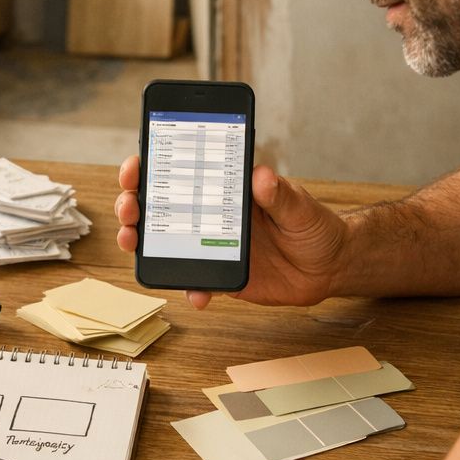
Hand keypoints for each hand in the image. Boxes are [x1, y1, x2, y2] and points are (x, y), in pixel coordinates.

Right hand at [115, 154, 347, 308]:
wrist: (330, 268)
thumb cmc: (316, 227)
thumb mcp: (302, 206)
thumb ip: (281, 194)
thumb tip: (262, 176)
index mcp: (227, 189)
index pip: (180, 170)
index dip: (150, 166)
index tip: (135, 168)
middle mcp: (212, 214)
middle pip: (160, 205)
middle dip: (133, 203)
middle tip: (129, 208)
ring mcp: (212, 245)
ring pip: (165, 242)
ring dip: (142, 242)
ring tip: (133, 242)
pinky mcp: (221, 274)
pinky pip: (195, 281)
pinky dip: (190, 287)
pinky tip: (196, 294)